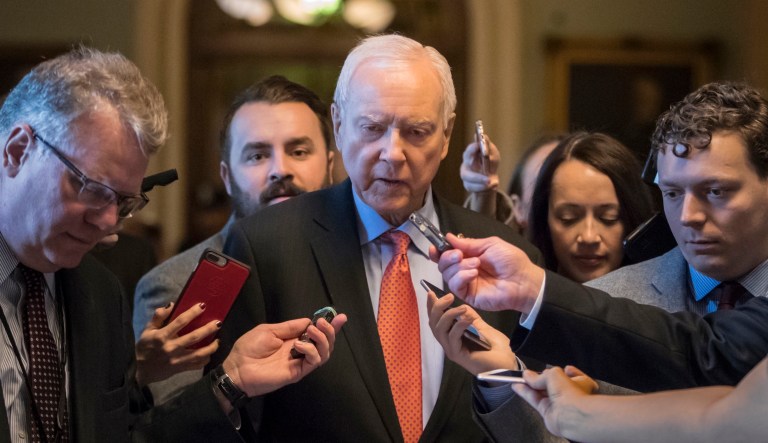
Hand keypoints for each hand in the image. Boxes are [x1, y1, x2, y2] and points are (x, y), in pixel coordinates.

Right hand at [135, 302, 219, 385]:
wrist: (138, 370)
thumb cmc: (144, 347)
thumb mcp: (148, 330)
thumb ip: (159, 317)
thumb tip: (172, 304)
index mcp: (162, 336)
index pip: (180, 321)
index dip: (192, 313)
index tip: (203, 306)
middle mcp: (171, 347)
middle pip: (194, 337)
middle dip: (208, 329)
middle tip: (218, 323)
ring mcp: (177, 360)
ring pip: (198, 354)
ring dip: (211, 347)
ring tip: (218, 340)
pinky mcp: (180, 369)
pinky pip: (196, 365)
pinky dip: (205, 360)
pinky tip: (210, 354)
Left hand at [222, 313, 347, 397]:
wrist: (238, 368)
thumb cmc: (249, 348)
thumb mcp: (269, 330)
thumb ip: (290, 327)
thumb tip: (309, 320)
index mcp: (293, 339)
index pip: (316, 332)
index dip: (330, 325)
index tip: (340, 317)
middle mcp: (300, 350)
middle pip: (325, 342)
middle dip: (330, 331)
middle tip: (323, 323)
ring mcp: (300, 362)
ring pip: (324, 352)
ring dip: (322, 339)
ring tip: (311, 331)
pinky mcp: (298, 372)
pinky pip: (314, 361)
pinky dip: (311, 350)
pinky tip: (299, 345)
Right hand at [427, 291, 518, 374]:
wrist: (508, 364)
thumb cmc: (496, 349)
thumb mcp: (482, 328)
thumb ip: (471, 318)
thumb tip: (461, 306)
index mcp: (452, 337)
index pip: (436, 321)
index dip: (432, 307)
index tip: (431, 293)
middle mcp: (448, 344)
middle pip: (433, 324)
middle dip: (437, 307)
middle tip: (449, 297)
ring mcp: (452, 350)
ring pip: (440, 330)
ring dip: (449, 315)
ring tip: (462, 307)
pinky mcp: (458, 355)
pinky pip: (453, 337)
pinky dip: (459, 325)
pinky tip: (468, 318)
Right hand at [431, 234, 544, 313]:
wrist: (523, 281)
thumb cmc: (511, 261)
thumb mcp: (490, 245)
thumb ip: (468, 243)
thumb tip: (449, 237)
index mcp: (469, 256)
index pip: (447, 254)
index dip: (438, 251)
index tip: (434, 247)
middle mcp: (464, 269)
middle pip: (443, 265)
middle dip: (447, 257)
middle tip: (460, 254)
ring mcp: (466, 283)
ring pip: (447, 274)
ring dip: (459, 266)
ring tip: (476, 264)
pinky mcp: (468, 295)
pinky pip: (455, 286)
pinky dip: (461, 277)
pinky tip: (473, 274)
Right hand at [460, 135, 499, 192]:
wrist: (490, 178)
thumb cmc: (490, 162)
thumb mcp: (492, 153)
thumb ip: (488, 146)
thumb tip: (484, 137)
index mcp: (470, 154)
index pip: (469, 151)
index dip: (472, 149)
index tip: (478, 146)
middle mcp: (465, 165)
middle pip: (465, 167)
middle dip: (475, 172)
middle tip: (487, 176)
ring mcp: (466, 176)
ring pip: (468, 179)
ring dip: (480, 181)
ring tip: (491, 183)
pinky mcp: (468, 185)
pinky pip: (473, 187)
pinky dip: (483, 187)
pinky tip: (492, 185)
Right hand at [511, 366, 598, 436]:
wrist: (571, 415)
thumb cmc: (570, 393)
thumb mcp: (554, 374)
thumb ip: (539, 376)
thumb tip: (528, 375)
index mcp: (579, 383)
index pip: (573, 376)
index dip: (564, 371)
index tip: (555, 368)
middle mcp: (568, 394)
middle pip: (552, 384)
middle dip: (541, 378)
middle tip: (529, 374)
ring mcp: (557, 403)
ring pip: (541, 392)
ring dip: (530, 385)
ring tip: (518, 379)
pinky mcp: (547, 412)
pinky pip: (534, 400)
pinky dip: (525, 393)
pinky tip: (517, 386)